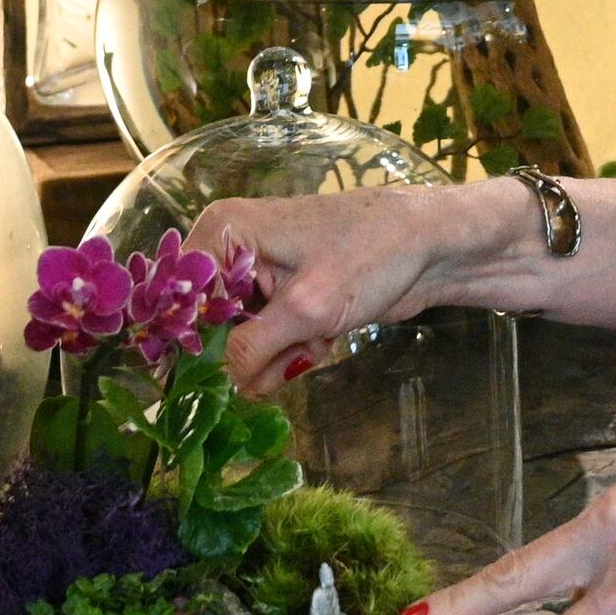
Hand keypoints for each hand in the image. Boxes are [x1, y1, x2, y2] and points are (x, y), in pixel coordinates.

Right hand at [187, 187, 491, 392]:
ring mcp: (261, 274)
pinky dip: (297, 349)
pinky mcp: (287, 297)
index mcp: (224, 231)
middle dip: (250, 351)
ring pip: (242, 340)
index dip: (193, 339)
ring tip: (317, 338)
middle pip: (209, 324)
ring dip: (279, 353)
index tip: (215, 373)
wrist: (435, 245)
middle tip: (290, 353)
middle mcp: (233, 248)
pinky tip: (326, 336)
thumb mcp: (309, 307)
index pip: (180, 296)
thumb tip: (223, 383)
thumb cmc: (373, 254)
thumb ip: (255, 348)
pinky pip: (271, 340)